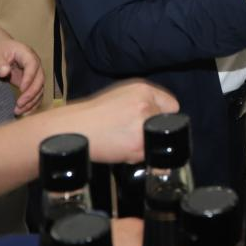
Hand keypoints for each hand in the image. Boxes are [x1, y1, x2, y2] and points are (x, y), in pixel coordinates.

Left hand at [0, 39, 44, 115]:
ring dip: (31, 102)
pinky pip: (36, 95)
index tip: (21, 89)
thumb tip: (4, 71)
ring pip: (39, 90)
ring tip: (18, 111)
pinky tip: (23, 113)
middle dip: (31, 94)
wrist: (1, 51)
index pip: (32, 66)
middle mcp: (35, 65)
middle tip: (19, 104)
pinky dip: (31, 105)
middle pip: (39, 80)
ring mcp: (35, 75)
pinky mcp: (31, 83)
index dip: (29, 78)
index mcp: (27, 54)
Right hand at [56, 80, 179, 163]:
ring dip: (143, 145)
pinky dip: (135, 156)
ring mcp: (143, 123)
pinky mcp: (138, 142)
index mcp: (143, 89)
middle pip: (164, 125)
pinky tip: (119, 149)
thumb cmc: (91, 115)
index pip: (171, 105)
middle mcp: (146, 103)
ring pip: (156, 141)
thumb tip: (157, 117)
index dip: (160, 117)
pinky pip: (146, 154)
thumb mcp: (120, 96)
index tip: (150, 124)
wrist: (73, 128)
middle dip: (151, 132)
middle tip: (130, 134)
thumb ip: (142, 102)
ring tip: (122, 142)